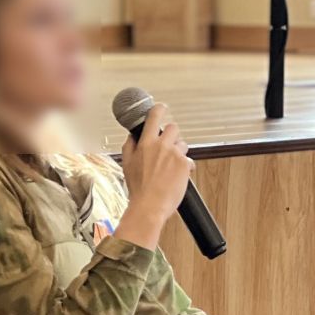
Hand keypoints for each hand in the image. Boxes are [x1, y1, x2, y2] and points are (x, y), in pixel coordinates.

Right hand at [117, 103, 192, 247]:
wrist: (149, 206)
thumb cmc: (138, 189)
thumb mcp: (126, 164)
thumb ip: (129, 146)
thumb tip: (132, 136)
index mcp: (146, 143)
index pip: (154, 116)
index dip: (159, 110)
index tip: (161, 108)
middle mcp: (161, 146)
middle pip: (173, 128)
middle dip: (172, 135)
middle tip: (168, 147)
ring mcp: (175, 154)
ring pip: (182, 144)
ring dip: (178, 152)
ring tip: (171, 167)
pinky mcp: (185, 165)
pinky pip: (189, 160)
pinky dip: (185, 167)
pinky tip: (177, 177)